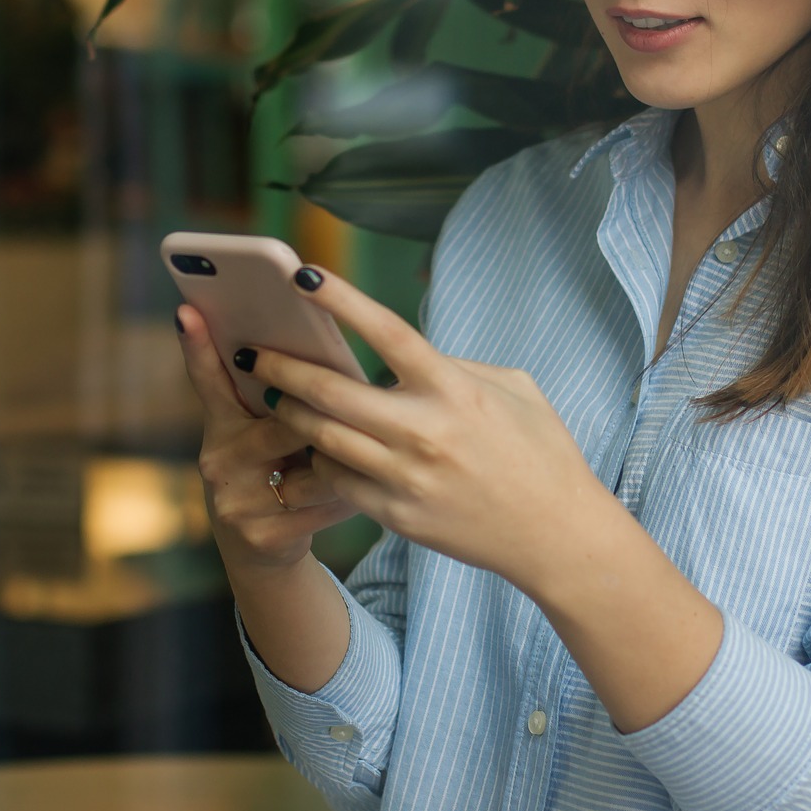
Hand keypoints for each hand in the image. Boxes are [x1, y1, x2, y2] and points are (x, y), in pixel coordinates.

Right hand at [176, 303, 361, 573]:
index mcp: (220, 424)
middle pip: (281, 423)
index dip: (198, 345)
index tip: (188, 309)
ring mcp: (236, 501)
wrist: (262, 549)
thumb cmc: (276, 468)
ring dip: (345, 460)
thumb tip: (316, 356)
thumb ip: (278, 398)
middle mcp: (218, 460)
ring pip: (309, 468)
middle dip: (322, 417)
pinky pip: (323, 504)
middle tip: (355, 403)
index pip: (209, 379)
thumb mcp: (265, 432)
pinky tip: (364, 490)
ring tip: (369, 452)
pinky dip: (349, 495)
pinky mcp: (261, 536)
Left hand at [243, 265, 608, 592]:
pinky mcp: (396, 514)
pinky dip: (320, 459)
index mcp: (453, 389)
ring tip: (273, 396)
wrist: (555, 535)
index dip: (341, 299)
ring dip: (291, 414)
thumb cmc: (540, 452)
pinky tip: (310, 446)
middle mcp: (423, 431)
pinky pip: (339, 480)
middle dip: (284, 368)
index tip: (302, 275)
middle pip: (332, 390)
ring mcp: (405, 477)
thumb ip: (456, 364)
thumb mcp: (514, 388)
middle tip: (255, 353)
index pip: (385, 331)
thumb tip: (406, 355)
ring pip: (323, 437)